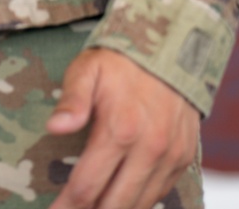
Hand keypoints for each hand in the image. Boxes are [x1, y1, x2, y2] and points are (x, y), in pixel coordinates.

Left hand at [47, 49, 199, 208]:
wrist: (170, 44)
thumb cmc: (120, 59)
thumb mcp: (88, 69)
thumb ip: (72, 100)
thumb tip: (54, 128)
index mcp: (120, 130)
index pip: (87, 187)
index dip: (66, 208)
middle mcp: (149, 149)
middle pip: (114, 206)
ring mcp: (170, 157)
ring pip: (139, 206)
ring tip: (93, 206)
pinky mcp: (184, 158)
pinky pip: (159, 194)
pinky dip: (138, 201)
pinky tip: (120, 196)